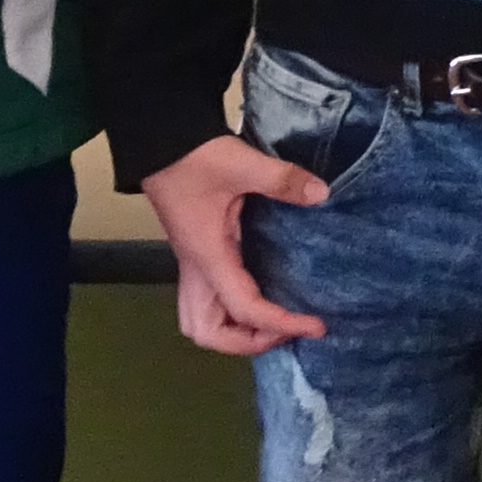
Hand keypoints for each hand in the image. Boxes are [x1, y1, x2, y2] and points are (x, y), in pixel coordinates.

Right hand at [137, 135, 330, 355]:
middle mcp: (196, 268)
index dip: (280, 324)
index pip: (243, 309)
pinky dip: (233, 312)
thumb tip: (320, 195)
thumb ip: (281, 180)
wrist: (161, 141)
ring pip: (201, 321)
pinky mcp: (198, 254)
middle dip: (246, 340)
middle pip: (206, 332)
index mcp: (208, 255)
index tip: (316, 326)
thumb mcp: (240, 163)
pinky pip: (210, 300)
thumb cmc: (194, 155)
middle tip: (287, 326)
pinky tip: (264, 295)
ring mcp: (193, 264)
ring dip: (235, 331)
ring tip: (276, 319)